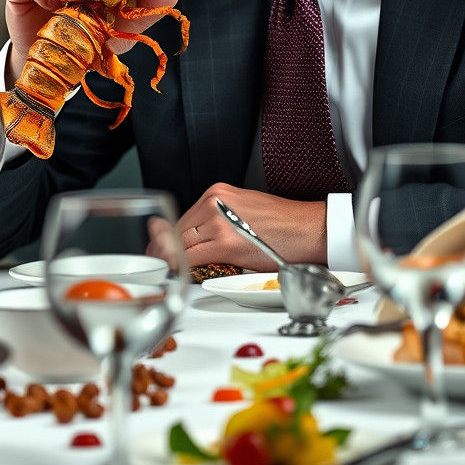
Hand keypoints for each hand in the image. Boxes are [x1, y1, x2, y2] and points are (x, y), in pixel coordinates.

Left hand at [146, 183, 327, 268]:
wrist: (308, 229)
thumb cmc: (284, 223)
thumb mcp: (244, 207)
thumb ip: (219, 216)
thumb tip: (199, 234)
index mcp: (218, 192)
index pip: (182, 216)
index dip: (166, 235)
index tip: (158, 244)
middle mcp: (215, 202)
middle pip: (177, 230)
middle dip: (163, 248)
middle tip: (156, 261)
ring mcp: (219, 222)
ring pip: (181, 244)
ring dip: (170, 258)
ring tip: (165, 269)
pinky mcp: (226, 243)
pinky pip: (192, 257)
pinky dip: (181, 266)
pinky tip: (177, 272)